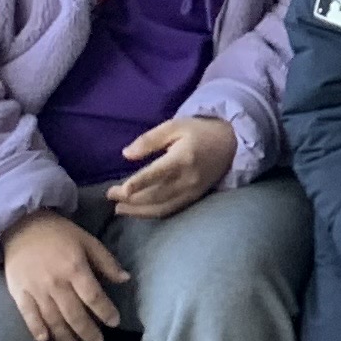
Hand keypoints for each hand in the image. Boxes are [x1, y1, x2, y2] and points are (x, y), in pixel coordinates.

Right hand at [1, 210, 128, 340]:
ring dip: (64, 337)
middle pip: (74, 313)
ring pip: (52, 319)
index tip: (114, 322)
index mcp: (75, 268)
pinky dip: (36, 329)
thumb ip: (106, 261)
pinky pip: (28, 315)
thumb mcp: (87, 241)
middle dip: (88, 332)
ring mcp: (35, 289)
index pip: (93, 296)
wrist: (20, 224)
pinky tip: (45, 340)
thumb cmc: (59, 233)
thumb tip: (125, 279)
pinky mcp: (18, 292)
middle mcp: (56, 282)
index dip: (105, 311)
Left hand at [108, 115, 236, 220]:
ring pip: (161, 206)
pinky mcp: (194, 198)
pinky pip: (170, 210)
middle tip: (109, 194)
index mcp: (182, 158)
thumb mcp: (174, 126)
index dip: (139, 183)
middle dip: (130, 198)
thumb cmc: (198, 131)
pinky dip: (151, 214)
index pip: (157, 173)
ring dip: (138, 210)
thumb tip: (126, 154)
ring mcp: (192, 191)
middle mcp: (188, 178)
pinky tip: (138, 211)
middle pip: (155, 194)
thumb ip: (149, 139)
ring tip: (118, 208)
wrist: (231, 144)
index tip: (121, 190)